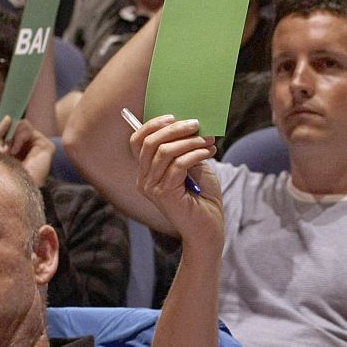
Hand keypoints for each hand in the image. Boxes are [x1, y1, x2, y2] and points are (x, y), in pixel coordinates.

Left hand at [0, 116, 54, 186]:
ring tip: (11, 152)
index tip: (0, 143)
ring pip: (23, 125)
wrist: (11, 187)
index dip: (6, 129)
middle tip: (5, 150)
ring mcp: (40, 147)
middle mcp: (31, 148)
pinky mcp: (46, 146)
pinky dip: (19, 136)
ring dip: (13, 136)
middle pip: (18, 125)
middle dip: (8, 134)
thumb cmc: (2, 175)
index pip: (14, 129)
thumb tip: (8, 117)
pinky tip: (16, 151)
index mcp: (20, 150)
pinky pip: (28, 128)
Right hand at [131, 116, 222, 245]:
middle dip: (174, 129)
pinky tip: (209, 152)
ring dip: (190, 141)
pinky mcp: (165, 195)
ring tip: (209, 140)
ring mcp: (152, 188)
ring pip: (164, 152)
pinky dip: (195, 153)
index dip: (152, 125)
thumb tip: (188, 124)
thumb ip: (186, 149)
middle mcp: (144, 179)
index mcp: (147, 171)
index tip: (174, 117)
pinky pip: (178, 165)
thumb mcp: (194, 167)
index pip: (137, 141)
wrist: (209, 229)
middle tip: (197, 124)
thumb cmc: (203, 199)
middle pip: (149, 143)